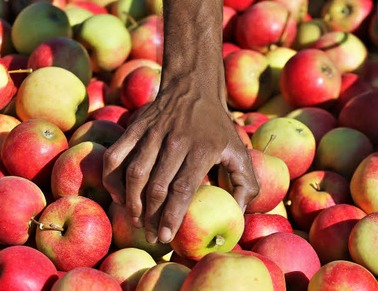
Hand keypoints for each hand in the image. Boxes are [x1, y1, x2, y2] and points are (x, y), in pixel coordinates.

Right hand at [102, 74, 258, 243]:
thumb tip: (238, 214)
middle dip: (152, 216)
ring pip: (134, 173)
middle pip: (156, 185)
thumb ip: (245, 184)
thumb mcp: (240, 152)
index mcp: (202, 149)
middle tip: (152, 234)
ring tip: (137, 220)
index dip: (172, 214)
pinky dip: (113, 180)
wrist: (194, 88)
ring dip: (131, 202)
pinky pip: (116, 157)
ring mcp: (152, 133)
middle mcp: (175, 140)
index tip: (166, 235)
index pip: (182, 188)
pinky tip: (120, 197)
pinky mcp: (135, 127)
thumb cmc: (218, 128)